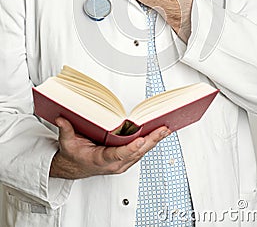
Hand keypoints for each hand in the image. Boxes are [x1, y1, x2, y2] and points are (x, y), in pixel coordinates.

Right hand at [50, 117, 170, 178]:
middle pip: (136, 153)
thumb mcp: (67, 143)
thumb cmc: (73, 157)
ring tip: (165, 128)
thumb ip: (66, 130)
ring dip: (154, 141)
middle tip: (163, 130)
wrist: (74, 168)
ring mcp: (121, 163)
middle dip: (151, 141)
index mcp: (101, 160)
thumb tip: (62, 118)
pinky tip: (159, 133)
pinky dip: (151, 142)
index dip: (130, 149)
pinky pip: (140, 151)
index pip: (118, 155)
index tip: (141, 141)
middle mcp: (114, 164)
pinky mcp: (125, 160)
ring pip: (141, 152)